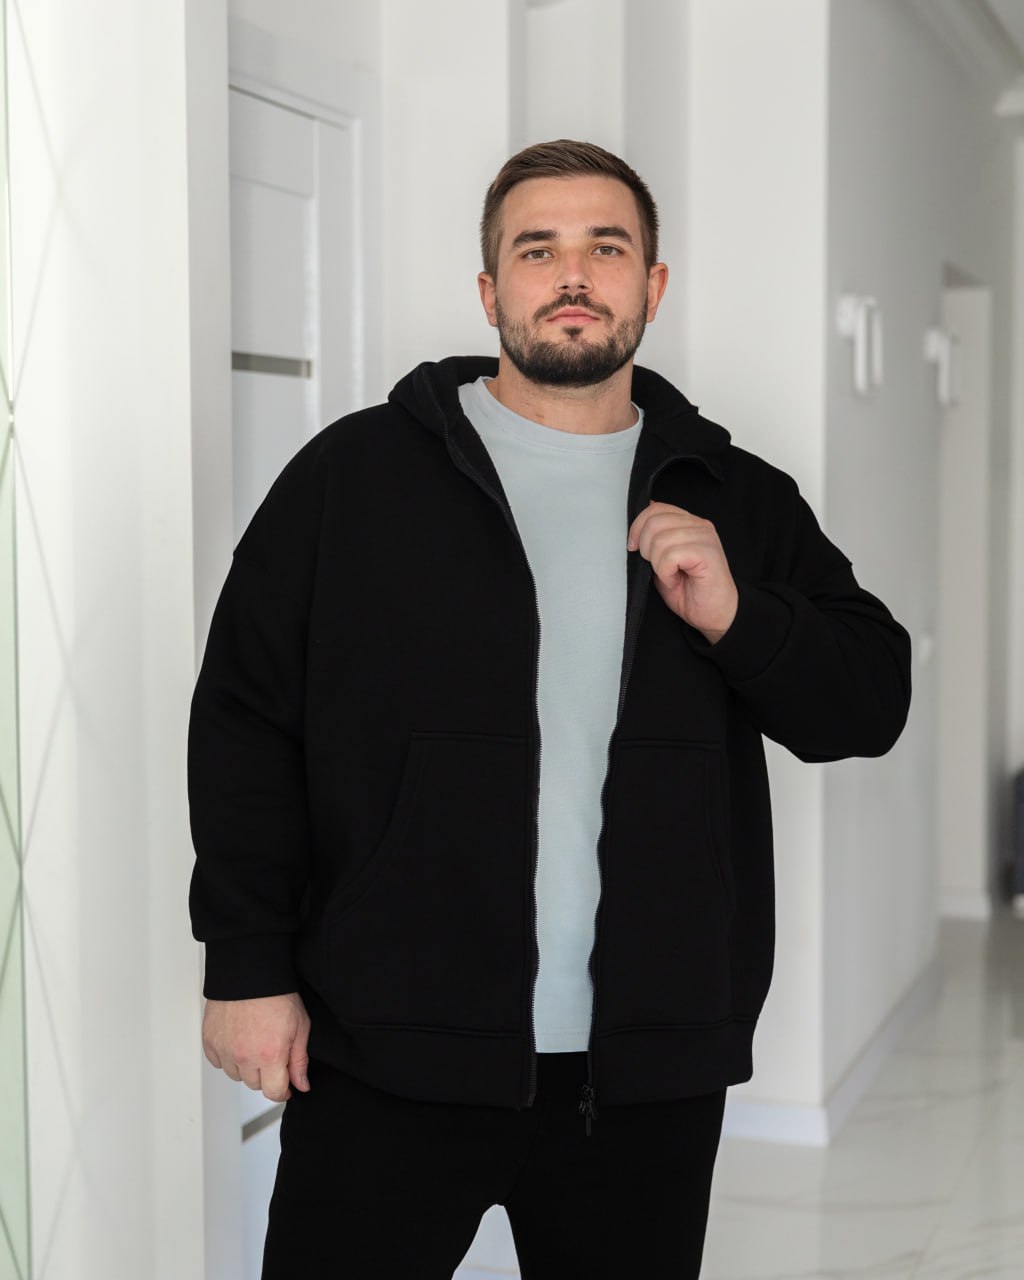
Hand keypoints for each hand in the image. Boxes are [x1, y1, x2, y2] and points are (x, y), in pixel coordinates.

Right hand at [202, 992, 310, 1101]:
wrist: (249, 972)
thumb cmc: (276, 995)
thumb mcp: (300, 1026)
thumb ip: (299, 1060)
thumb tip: (301, 1084)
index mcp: (270, 1055)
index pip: (274, 1093)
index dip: (283, 1090)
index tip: (285, 1084)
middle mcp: (244, 1057)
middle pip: (255, 1085)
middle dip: (266, 1074)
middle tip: (271, 1051)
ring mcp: (225, 1050)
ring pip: (236, 1075)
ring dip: (246, 1066)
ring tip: (254, 1042)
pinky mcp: (210, 1042)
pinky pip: (219, 1062)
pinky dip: (228, 1056)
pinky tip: (238, 1039)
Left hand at [627, 501, 737, 642]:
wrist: (716, 615)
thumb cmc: (692, 592)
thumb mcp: (662, 563)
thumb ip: (653, 543)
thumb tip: (637, 529)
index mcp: (689, 524)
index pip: (656, 509)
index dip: (638, 527)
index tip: (633, 547)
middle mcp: (699, 526)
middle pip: (655, 522)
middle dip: (646, 548)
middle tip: (657, 568)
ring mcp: (705, 538)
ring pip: (660, 540)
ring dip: (658, 565)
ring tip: (670, 576)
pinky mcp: (707, 553)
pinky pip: (671, 556)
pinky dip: (666, 573)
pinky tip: (675, 580)